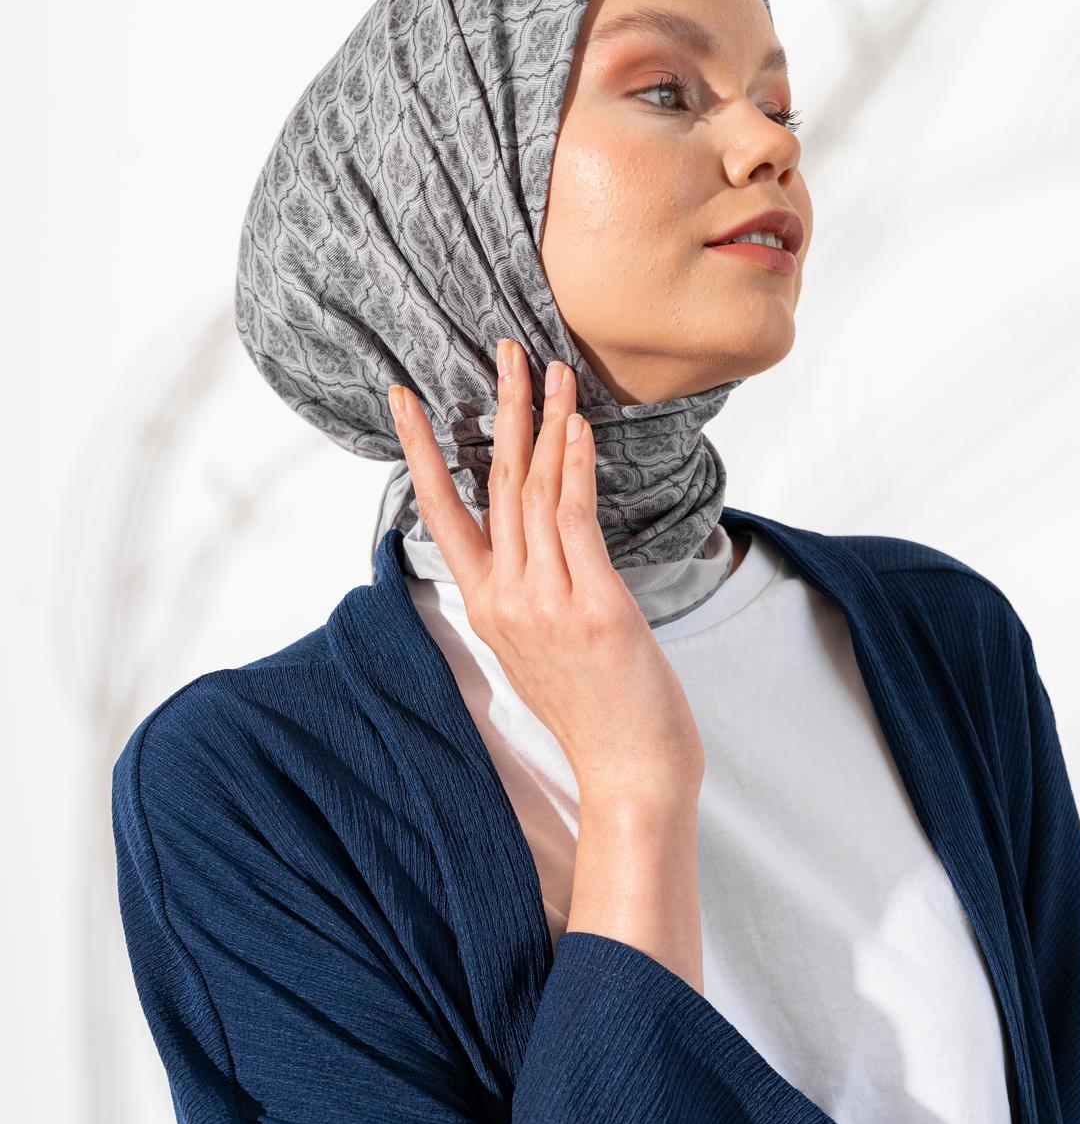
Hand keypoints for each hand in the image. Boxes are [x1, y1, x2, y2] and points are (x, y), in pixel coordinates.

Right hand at [387, 341, 704, 802]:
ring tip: (549, 367)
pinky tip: (577, 425)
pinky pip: (575, 519)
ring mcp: (545, 603)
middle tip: (505, 349)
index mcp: (487, 607)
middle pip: (492, 483)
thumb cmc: (597, 713)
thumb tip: (534, 550)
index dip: (420, 450)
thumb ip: (527, 596)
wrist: (631, 774)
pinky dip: (574, 466)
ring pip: (532, 490)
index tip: (405, 398)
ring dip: (543, 420)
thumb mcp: (541, 650)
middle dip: (500, 409)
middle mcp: (505, 599)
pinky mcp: (593, 607)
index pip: (440, 512)